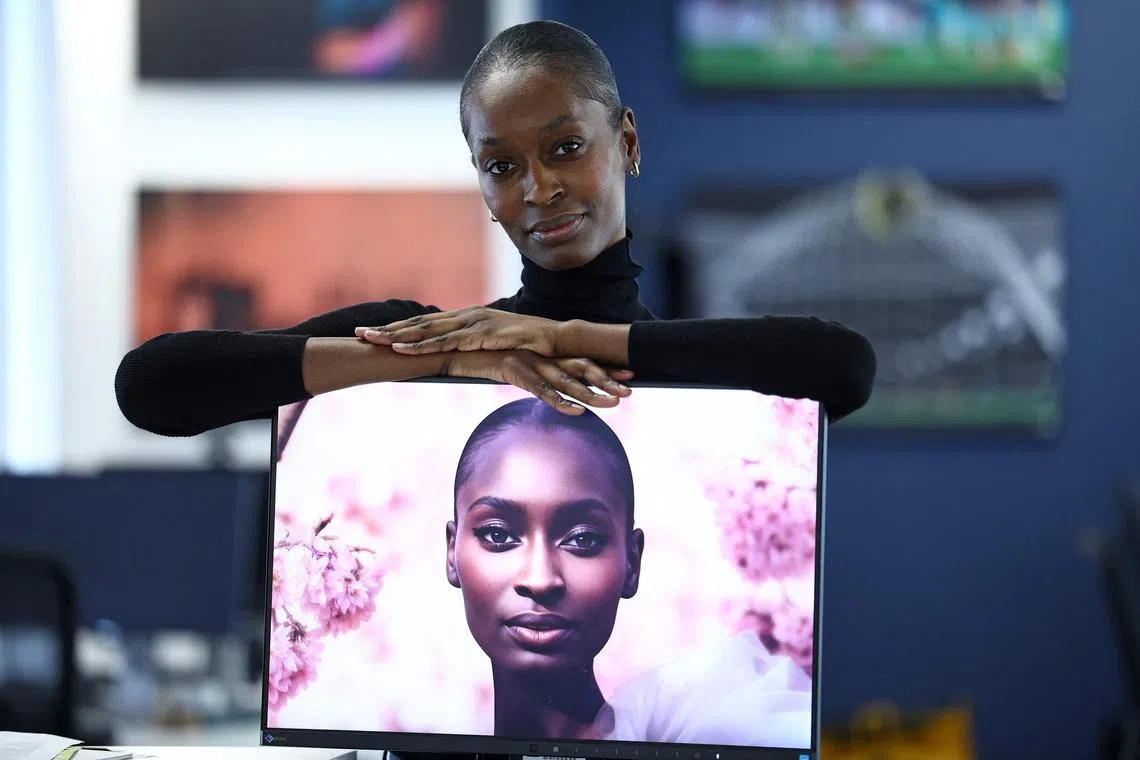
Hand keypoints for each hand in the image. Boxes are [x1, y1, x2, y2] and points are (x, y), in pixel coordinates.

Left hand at [355, 308, 559, 356]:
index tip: (372, 333)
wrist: (556, 340)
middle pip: (419, 324)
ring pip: (428, 331)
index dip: (397, 328)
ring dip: (397, 337)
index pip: (425, 323)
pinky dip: (422, 346)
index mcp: (466, 318)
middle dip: (387, 329)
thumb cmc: (528, 346)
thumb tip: (462, 360)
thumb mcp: (497, 347)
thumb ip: (477, 350)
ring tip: (372, 341)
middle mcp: (466, 316)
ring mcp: (473, 323)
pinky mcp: (482, 335)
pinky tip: (403, 350)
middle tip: (358, 333)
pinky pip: (446, 343)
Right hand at [442, 350, 632, 414]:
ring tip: (614, 404)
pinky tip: (577, 411)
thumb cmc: (477, 358)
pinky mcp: (512, 370)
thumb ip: (528, 375)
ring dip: (592, 393)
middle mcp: (539, 354)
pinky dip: (560, 401)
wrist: (449, 344)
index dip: (604, 368)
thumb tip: (544, 388)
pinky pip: (541, 389)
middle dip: (607, 379)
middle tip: (631, 392)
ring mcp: (528, 361)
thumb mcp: (508, 368)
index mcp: (541, 353)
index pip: (579, 360)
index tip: (627, 376)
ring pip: (566, 380)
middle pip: (580, 367)